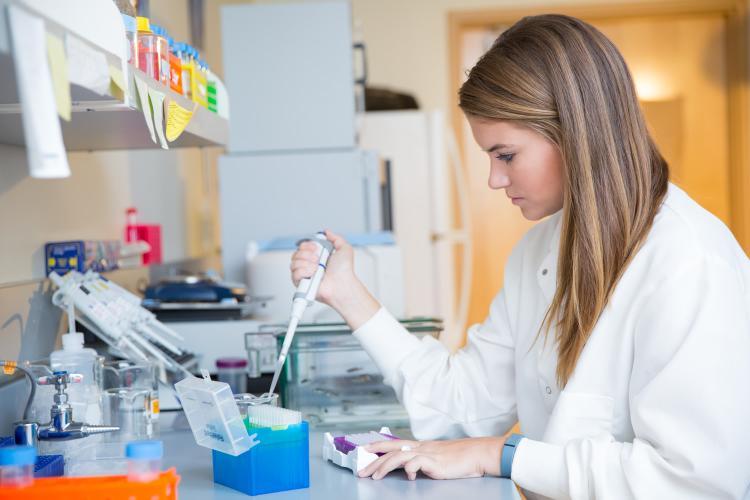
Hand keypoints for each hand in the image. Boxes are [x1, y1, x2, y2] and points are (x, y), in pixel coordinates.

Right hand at [290, 229, 379, 328]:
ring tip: (317, 268)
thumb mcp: (344, 249)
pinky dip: (304, 272)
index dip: (307, 245)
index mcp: (317, 256)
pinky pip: (294, 274)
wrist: (342, 284)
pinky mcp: (301, 283)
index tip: (316, 247)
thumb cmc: (344, 271)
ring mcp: (305, 274)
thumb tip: (327, 232)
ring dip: (307, 263)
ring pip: (294, 262)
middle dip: (307, 253)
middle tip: (318, 259)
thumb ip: (336, 238)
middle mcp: (309, 264)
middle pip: (296, 253)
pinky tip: (313, 274)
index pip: (303, 246)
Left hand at [358, 436, 505, 480]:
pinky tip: (408, 476)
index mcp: (421, 446)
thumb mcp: (438, 457)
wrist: (477, 454)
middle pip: (392, 450)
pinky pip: (417, 463)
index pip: (395, 443)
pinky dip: (410, 469)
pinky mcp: (434, 461)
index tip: (365, 449)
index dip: (379, 445)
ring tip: (376, 476)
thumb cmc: (461, 458)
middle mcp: (421, 447)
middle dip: (375, 460)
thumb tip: (411, 468)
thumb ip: (424, 461)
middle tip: (362, 471)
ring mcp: (427, 453)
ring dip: (385, 466)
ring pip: (399, 456)